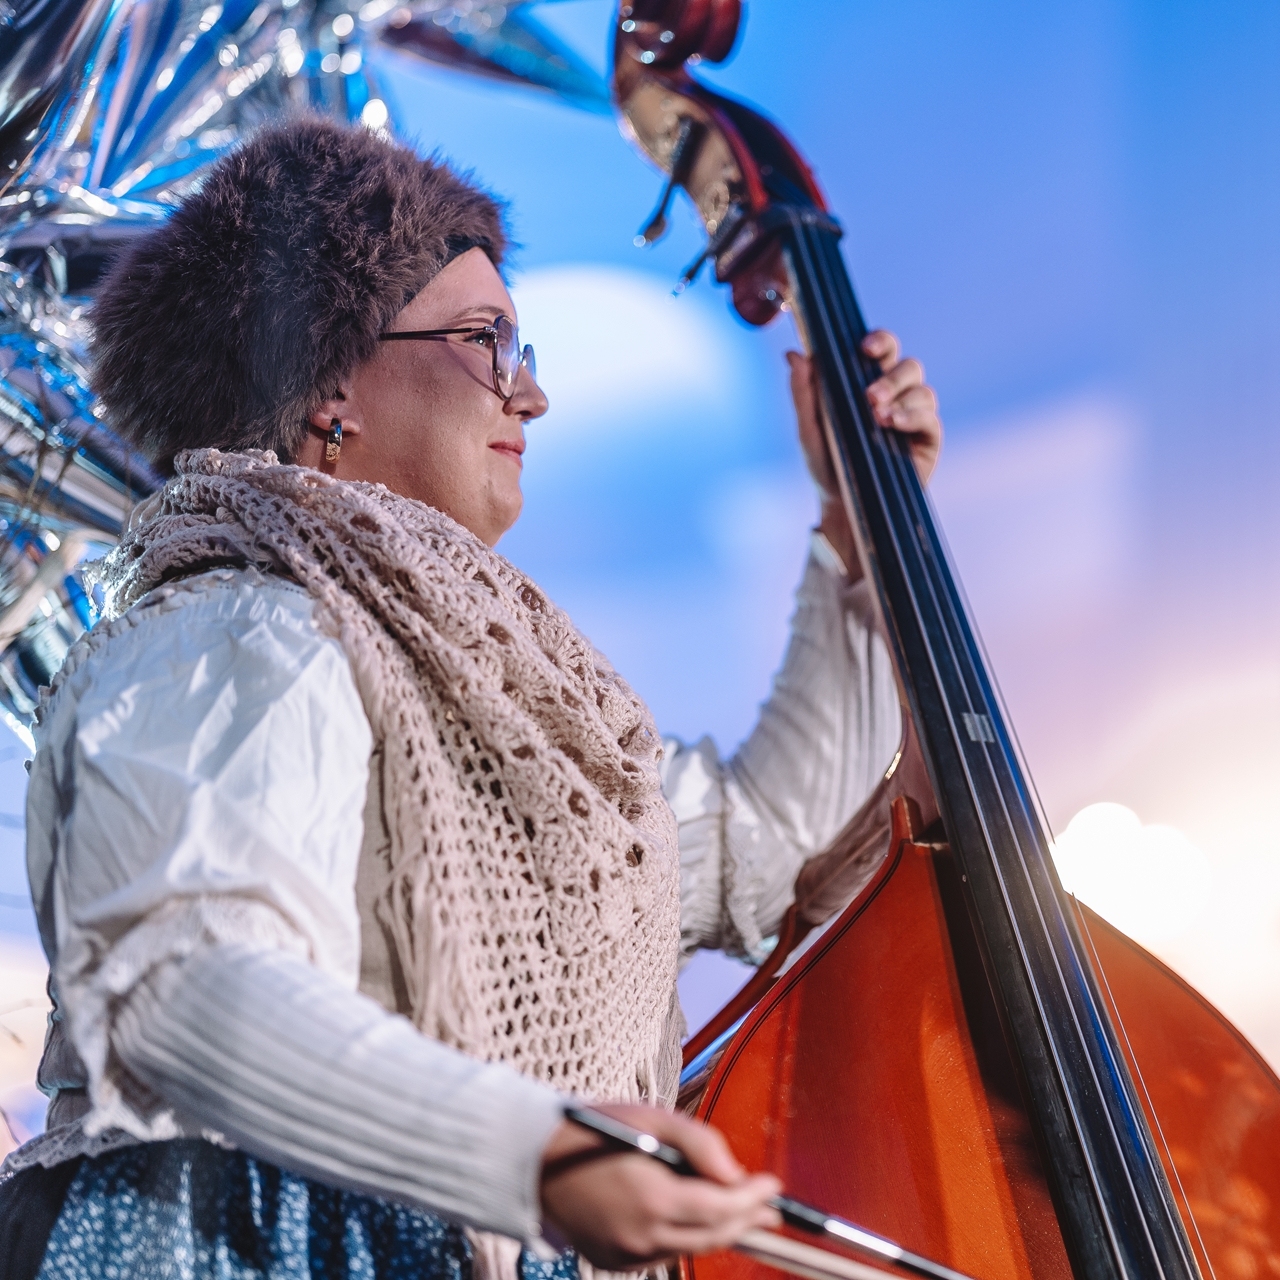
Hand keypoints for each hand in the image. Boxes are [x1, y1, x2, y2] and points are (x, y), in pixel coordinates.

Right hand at [538, 1104, 781, 1269]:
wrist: (535, 1159)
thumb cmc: (595, 1129)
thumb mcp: (651, 1117)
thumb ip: (699, 1141)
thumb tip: (734, 1170)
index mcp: (653, 1198)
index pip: (722, 1207)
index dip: (753, 1198)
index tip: (773, 1185)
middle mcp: (642, 1235)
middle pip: (713, 1235)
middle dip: (746, 1219)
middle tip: (769, 1207)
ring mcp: (626, 1253)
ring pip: (690, 1247)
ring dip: (718, 1229)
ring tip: (741, 1212)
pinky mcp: (613, 1260)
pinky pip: (663, 1253)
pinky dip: (684, 1237)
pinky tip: (695, 1220)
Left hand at [789, 330, 942, 578]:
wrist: (842, 505)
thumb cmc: (826, 464)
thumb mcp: (808, 429)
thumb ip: (803, 393)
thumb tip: (793, 354)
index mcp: (867, 382)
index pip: (881, 350)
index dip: (879, 341)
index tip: (865, 347)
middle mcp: (895, 394)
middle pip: (908, 365)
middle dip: (890, 375)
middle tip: (869, 395)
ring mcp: (913, 415)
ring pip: (921, 388)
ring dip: (900, 396)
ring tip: (878, 416)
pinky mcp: (927, 438)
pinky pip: (929, 416)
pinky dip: (913, 416)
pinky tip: (893, 424)